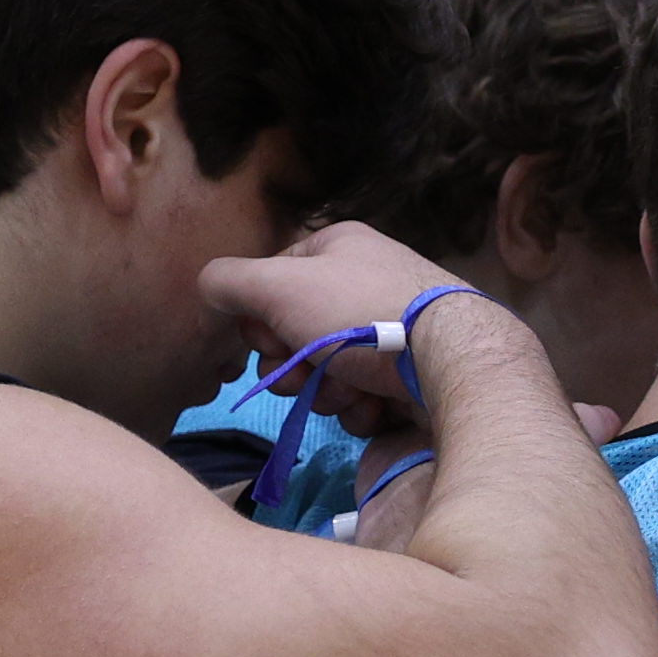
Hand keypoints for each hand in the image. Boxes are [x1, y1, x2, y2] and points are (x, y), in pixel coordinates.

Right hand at [199, 226, 533, 436]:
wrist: (449, 361)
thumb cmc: (358, 314)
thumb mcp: (278, 287)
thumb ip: (229, 282)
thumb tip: (209, 286)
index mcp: (338, 248)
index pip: (273, 281)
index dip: (260, 319)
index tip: (267, 341)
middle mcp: (368, 280)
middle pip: (299, 332)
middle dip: (295, 365)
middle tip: (306, 375)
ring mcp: (396, 328)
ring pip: (330, 370)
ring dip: (327, 391)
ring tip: (349, 393)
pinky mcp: (416, 373)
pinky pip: (366, 395)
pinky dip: (362, 408)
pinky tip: (375, 407)